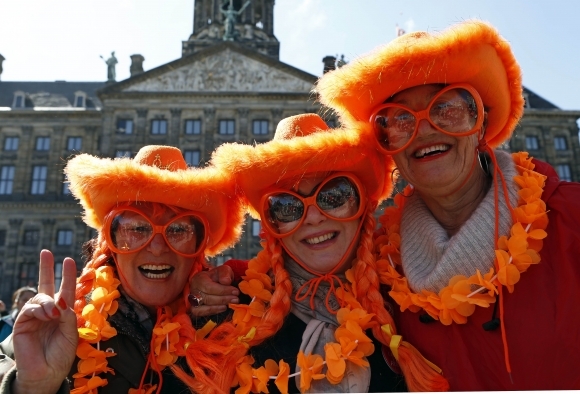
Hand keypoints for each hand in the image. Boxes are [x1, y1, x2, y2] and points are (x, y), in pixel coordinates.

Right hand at [12, 250, 77, 393]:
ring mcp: (35, 316)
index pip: (66, 290)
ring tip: (54, 314)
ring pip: (41, 297)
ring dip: (49, 302)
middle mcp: (49, 311)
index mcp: (63, 312)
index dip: (68, 276)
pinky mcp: (23, 322)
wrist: (47, 372)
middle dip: (46, 268)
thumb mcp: (71, 332)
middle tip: (46, 252)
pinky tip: (47, 315)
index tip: (69, 260)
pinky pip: (31, 308)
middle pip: (47, 285)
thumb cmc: (61, 354)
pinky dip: (40, 309)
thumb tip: (60, 301)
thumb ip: (68, 315)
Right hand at [189, 265, 238, 316]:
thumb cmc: (218, 277)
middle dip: (223, 299)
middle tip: (236, 299)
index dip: (223, 290)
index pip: (209, 287)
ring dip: (218, 307)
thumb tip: (226, 282)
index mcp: (199, 278)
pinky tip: (222, 308)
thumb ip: (225, 273)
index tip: (236, 292)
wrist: (213, 282)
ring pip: (202, 307)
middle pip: (207, 298)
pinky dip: (212, 311)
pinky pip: (200, 312)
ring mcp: (192, 299)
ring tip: (230, 304)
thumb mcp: (223, 270)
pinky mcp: (194, 308)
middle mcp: (194, 289)